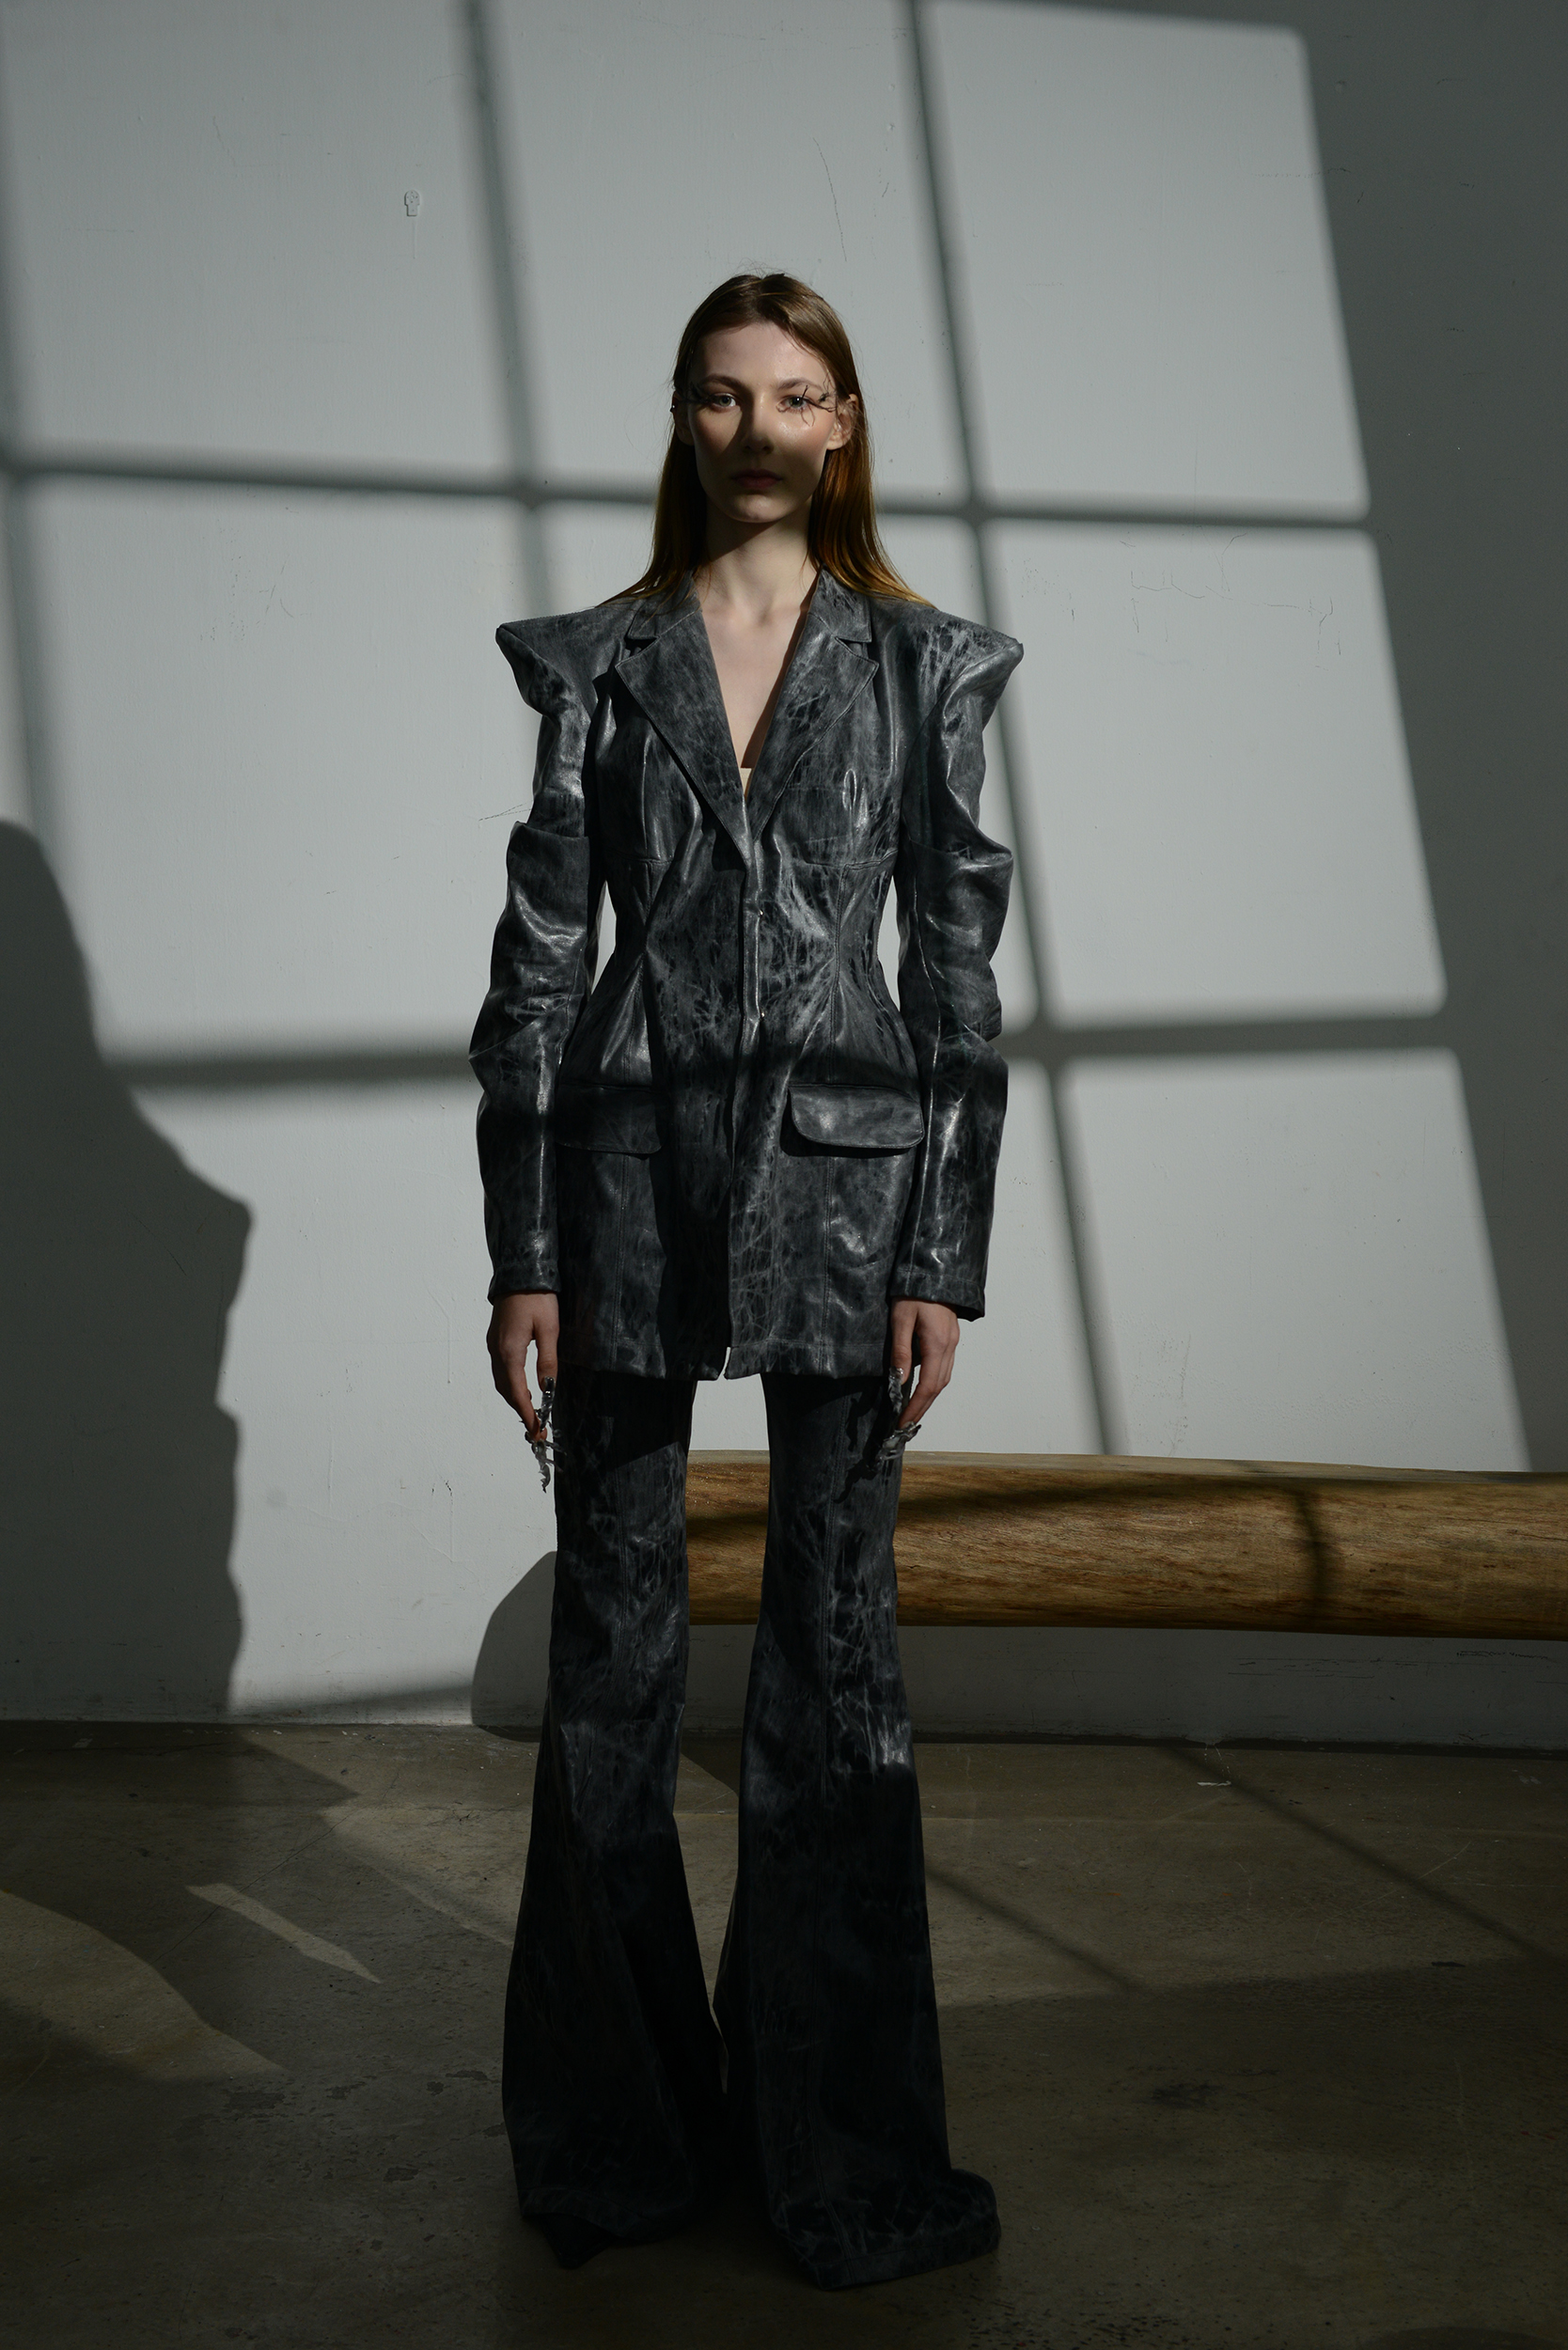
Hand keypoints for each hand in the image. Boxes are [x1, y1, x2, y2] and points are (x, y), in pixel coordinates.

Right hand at [487, 1291, 559, 1442]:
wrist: (519, 1273)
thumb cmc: (536, 1298)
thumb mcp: (549, 1329)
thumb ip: (547, 1360)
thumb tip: (548, 1387)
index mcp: (509, 1352)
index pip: (517, 1393)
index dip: (527, 1414)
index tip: (537, 1430)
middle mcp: (496, 1352)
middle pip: (506, 1391)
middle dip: (520, 1411)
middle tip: (536, 1427)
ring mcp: (493, 1345)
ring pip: (501, 1382)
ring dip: (514, 1399)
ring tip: (531, 1412)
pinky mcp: (496, 1340)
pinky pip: (501, 1370)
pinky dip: (511, 1385)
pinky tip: (523, 1388)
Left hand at [888, 1298, 959, 1429]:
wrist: (934, 1271)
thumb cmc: (914, 1292)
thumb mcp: (901, 1319)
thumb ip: (901, 1351)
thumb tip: (899, 1381)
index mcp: (938, 1344)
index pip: (928, 1386)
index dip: (915, 1407)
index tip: (903, 1421)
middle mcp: (950, 1347)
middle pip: (939, 1387)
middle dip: (922, 1408)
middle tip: (906, 1423)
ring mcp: (953, 1343)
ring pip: (944, 1378)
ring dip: (929, 1397)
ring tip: (912, 1410)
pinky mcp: (951, 1338)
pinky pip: (945, 1367)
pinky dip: (934, 1382)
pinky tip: (922, 1386)